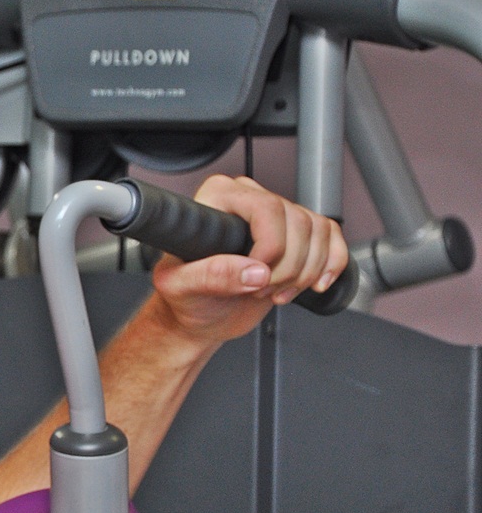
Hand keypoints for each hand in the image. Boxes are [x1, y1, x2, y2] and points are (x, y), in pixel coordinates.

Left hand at [149, 174, 349, 346]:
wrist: (199, 315)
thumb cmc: (184, 296)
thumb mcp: (181, 287)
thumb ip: (211, 276)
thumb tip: (254, 271)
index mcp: (216, 198)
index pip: (266, 207)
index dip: (271, 247)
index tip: (257, 279)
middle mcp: (248, 198)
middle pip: (297, 221)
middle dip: (287, 267)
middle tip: (261, 292)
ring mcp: (275, 215)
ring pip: (317, 231)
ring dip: (305, 272)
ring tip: (274, 292)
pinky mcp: (296, 235)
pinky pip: (330, 236)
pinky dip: (331, 264)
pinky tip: (314, 284)